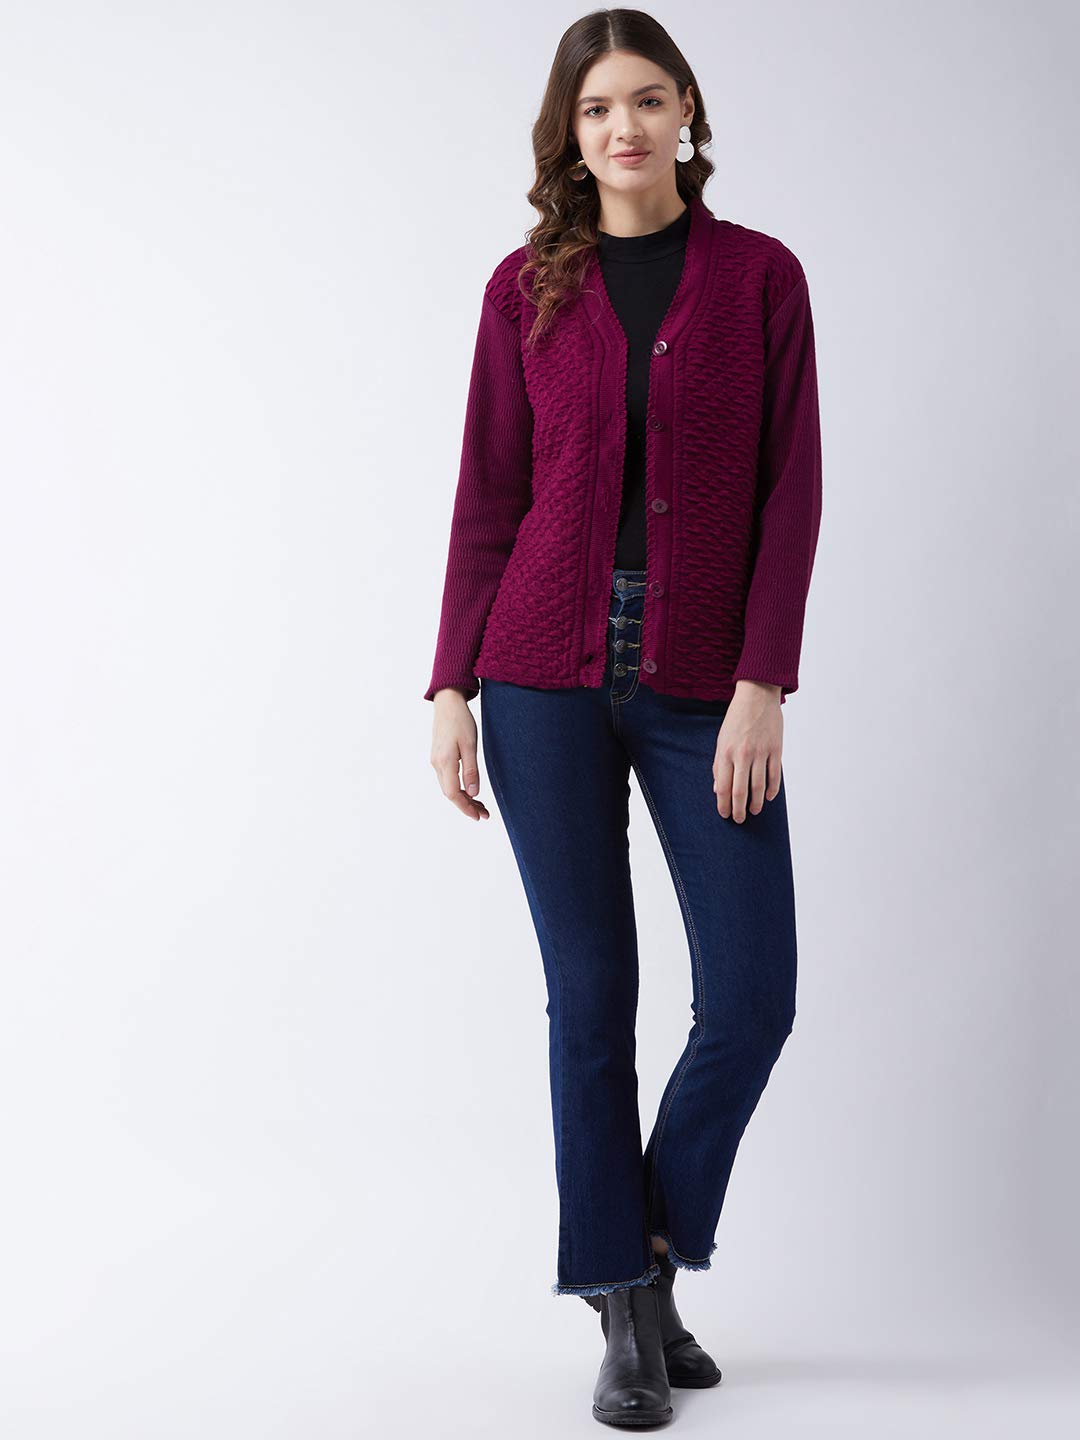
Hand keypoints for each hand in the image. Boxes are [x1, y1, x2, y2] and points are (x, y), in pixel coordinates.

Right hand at [430, 688, 490, 820]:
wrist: (447, 702)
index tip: (479, 816)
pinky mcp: (439, 757)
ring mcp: (436, 761)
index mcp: (445, 762)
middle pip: (450, 794)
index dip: (466, 808)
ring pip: (449, 787)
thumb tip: (473, 793)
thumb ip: (471, 771)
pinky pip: (447, 779)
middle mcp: (437, 764)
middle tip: (484, 814)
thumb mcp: (470, 745)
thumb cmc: (460, 721)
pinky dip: (459, 788)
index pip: (453, 794)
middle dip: (467, 806)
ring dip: (464, 798)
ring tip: (480, 805)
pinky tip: (469, 790)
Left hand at [712, 681, 782, 821]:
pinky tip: (768, 797)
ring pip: (759, 787)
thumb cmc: (736, 719)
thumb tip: (718, 789)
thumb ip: (719, 765)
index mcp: (726, 752)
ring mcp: (761, 753)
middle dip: (739, 810)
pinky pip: (775, 776)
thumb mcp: (721, 740)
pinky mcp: (776, 750)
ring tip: (754, 812)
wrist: (757, 696)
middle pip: (741, 791)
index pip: (723, 787)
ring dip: (756, 804)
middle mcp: (743, 755)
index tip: (725, 815)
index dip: (723, 804)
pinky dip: (772, 790)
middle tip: (739, 820)